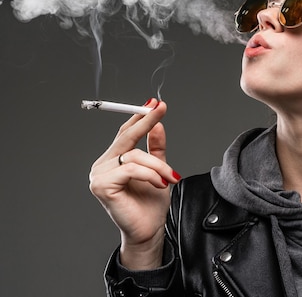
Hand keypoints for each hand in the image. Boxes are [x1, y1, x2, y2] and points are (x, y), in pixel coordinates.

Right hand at [89, 99, 180, 268]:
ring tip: (171, 179)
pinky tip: (160, 185)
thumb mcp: (158, 169)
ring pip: (134, 155)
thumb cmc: (150, 203)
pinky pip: (131, 169)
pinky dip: (150, 175)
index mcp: (113, 160)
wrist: (148, 230)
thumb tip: (157, 124)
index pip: (125, 133)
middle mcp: (102, 165)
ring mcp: (98, 175)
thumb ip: (156, 148)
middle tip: (160, 108)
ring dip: (158, 166)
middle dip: (146, 121)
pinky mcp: (101, 186)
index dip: (140, 117)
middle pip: (126, 137)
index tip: (155, 103)